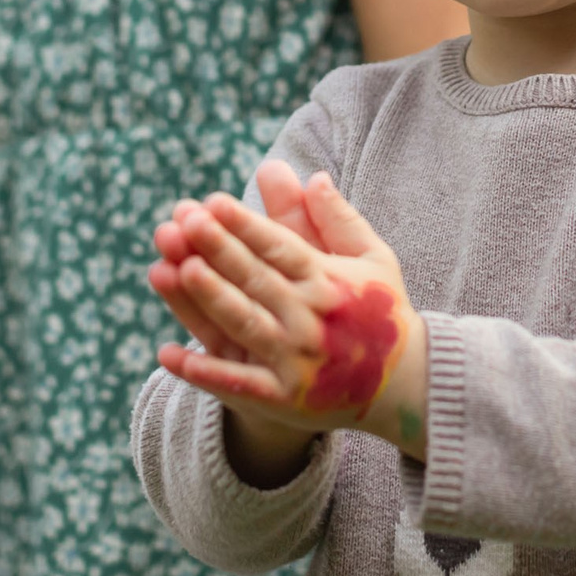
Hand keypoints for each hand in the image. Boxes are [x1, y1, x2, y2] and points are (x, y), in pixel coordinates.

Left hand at [147, 167, 424, 448]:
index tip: (214, 201)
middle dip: (220, 249)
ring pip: (245, 325)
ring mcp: (297, 361)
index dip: (248, 225)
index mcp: (329, 282)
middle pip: (257, 280)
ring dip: (211, 298)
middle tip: (185, 220)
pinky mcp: (284, 400)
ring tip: (175, 270)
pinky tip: (167, 355)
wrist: (408, 386)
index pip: (282, 248)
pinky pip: (238, 385)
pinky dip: (203, 372)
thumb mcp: (374, 259)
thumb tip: (314, 175)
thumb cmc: (383, 313)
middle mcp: (311, 319)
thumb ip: (339, 219)